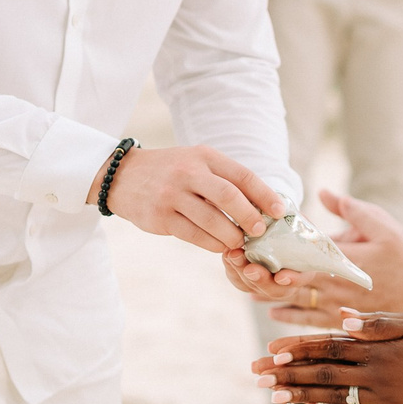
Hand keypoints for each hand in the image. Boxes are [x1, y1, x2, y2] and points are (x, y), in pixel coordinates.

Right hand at [102, 144, 286, 255]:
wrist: (123, 176)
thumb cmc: (172, 172)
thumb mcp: (197, 162)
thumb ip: (225, 179)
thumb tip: (264, 205)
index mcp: (204, 157)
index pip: (242, 175)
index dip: (265, 195)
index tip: (279, 212)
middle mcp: (188, 172)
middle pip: (229, 197)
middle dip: (250, 217)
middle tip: (260, 231)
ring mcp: (172, 195)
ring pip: (212, 220)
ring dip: (232, 236)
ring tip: (240, 243)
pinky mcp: (160, 216)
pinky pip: (194, 235)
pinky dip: (212, 244)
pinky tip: (220, 246)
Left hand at [251, 189, 402, 320]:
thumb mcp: (382, 226)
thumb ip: (350, 210)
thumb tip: (324, 192)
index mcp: (340, 263)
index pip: (299, 262)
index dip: (273, 259)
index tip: (253, 253)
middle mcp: (333, 288)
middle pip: (289, 286)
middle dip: (263, 279)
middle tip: (242, 270)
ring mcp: (336, 306)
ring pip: (294, 305)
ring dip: (269, 298)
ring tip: (247, 289)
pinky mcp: (342, 319)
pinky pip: (309, 321)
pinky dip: (289, 316)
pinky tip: (273, 311)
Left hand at [257, 313, 402, 403]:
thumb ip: (382, 322)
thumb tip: (344, 321)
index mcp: (381, 348)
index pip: (331, 346)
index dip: (299, 347)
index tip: (271, 349)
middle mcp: (377, 374)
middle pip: (322, 372)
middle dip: (287, 372)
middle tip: (256, 373)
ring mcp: (383, 398)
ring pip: (332, 395)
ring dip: (299, 394)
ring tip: (271, 393)